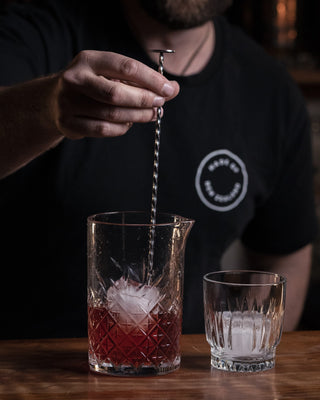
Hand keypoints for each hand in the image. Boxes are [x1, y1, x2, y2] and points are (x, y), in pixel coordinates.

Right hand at [53, 50, 179, 138]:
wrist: (53, 100)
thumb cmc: (92, 85)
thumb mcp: (111, 75)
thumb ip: (140, 81)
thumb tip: (172, 89)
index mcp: (88, 60)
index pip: (125, 67)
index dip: (150, 79)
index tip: (169, 89)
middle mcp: (75, 79)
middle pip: (117, 93)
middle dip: (144, 100)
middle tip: (160, 104)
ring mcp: (68, 102)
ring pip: (111, 114)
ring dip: (137, 116)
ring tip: (150, 114)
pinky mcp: (68, 123)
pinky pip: (103, 130)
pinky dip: (122, 128)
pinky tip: (129, 123)